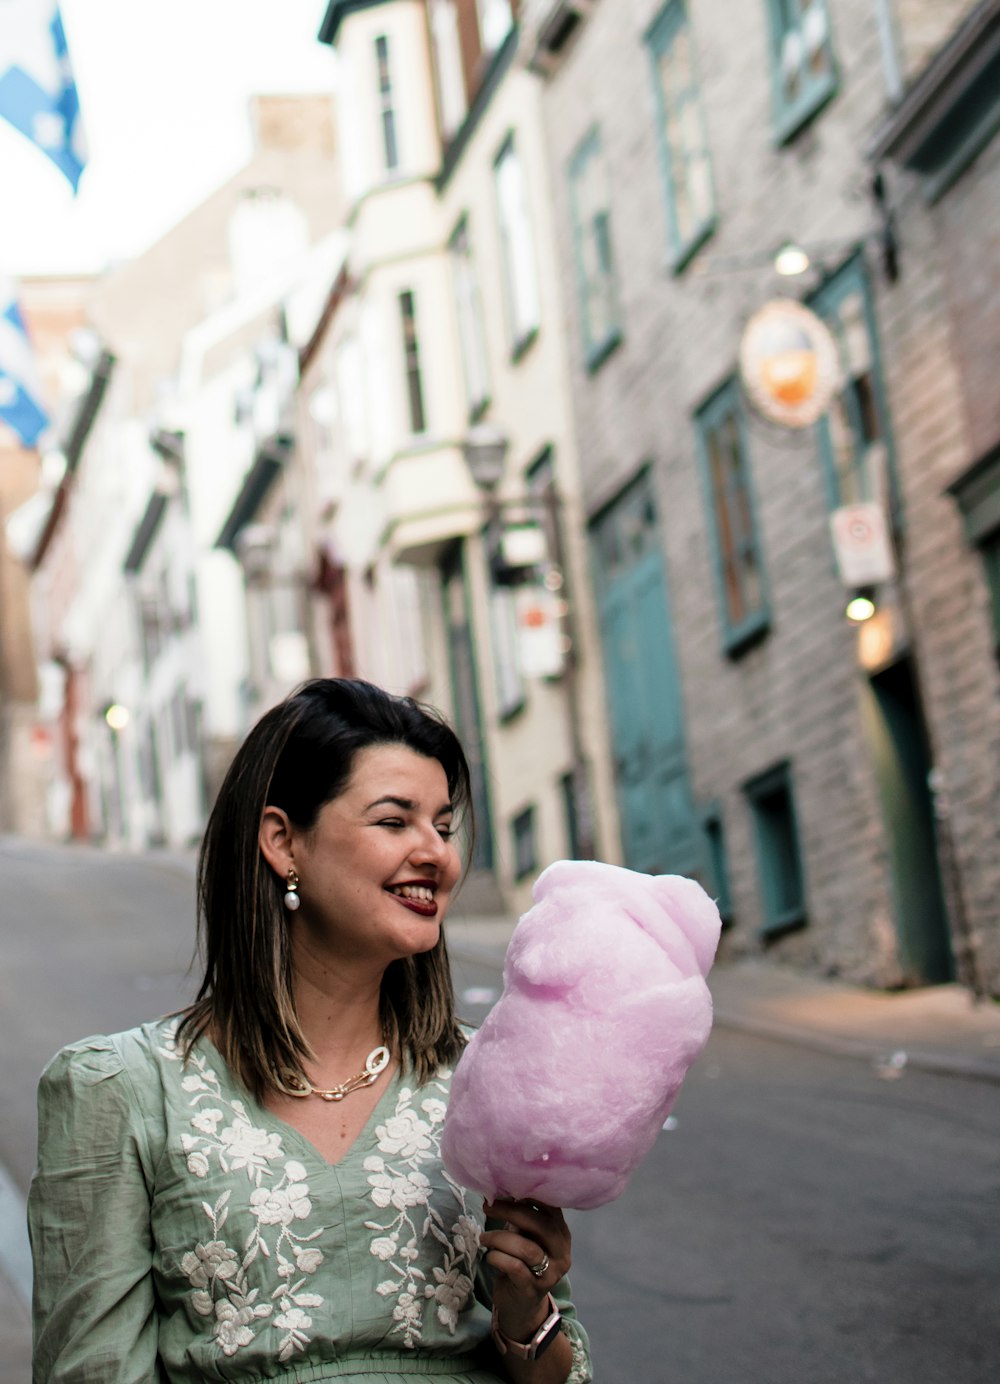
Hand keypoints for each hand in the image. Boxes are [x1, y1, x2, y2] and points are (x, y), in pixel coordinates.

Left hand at [481, 1198, 570, 1344]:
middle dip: (511, 1211)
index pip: (552, 1208)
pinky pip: (515, 1268)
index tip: (507, 1188)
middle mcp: (561, 1253)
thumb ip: (522, 1220)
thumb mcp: (526, 1239)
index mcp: (561, 1235)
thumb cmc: (521, 1263)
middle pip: (541, 1225)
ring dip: (500, 1238)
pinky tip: (490, 1256)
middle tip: (488, 1207)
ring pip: (527, 1248)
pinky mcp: (533, 1290)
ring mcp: (550, 1274)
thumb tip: (501, 1191)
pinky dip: (498, 1258)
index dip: (530, 1195)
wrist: (521, 1306)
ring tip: (483, 1237)